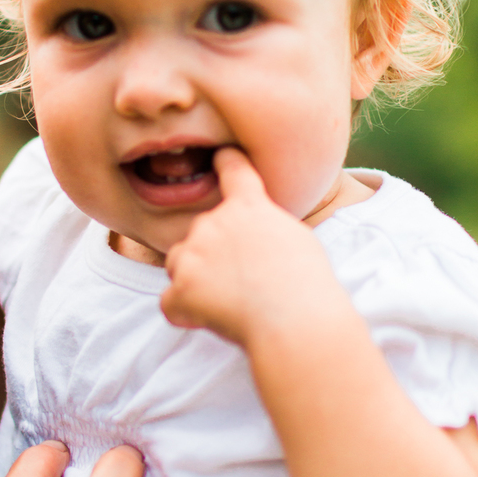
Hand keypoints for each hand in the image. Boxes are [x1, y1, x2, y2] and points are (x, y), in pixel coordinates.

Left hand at [162, 147, 338, 346]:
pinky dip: (186, 312)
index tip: (220, 157)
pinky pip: (171, 301)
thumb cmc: (306, 284)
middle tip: (245, 283)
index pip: (232, 169)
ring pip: (179, 263)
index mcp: (248, 206)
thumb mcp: (295, 238)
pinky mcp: (181, 287)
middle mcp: (214, 221)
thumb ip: (264, 226)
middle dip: (212, 255)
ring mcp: (194, 252)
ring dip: (193, 280)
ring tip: (229, 301)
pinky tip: (213, 319)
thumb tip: (251, 238)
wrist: (296, 319)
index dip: (225, 162)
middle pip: (199, 234)